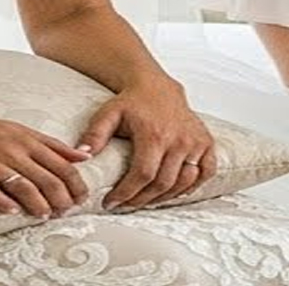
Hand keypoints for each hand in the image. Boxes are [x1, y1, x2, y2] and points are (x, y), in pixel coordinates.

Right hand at [0, 106, 91, 217]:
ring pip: (22, 183)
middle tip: (68, 211)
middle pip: (46, 173)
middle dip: (62, 195)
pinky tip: (12, 212)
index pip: (59, 158)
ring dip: (38, 203)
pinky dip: (2, 201)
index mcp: (24, 135)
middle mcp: (11, 145)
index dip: (75, 178)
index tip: (84, 195)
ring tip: (47, 216)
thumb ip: (47, 145)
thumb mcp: (15, 130)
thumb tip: (80, 157)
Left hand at [74, 77, 216, 210]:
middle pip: (163, 184)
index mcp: (154, 133)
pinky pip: (206, 171)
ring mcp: (195, 141)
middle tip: (125, 204)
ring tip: (145, 199)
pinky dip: (193, 186)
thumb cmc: (132, 101)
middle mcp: (179, 138)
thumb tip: (82, 157)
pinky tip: (176, 190)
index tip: (111, 202)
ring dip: (164, 197)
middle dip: (142, 200)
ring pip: (184, 182)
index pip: (143, 175)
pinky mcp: (205, 141)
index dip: (127, 193)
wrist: (156, 84)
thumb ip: (95, 135)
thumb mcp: (108, 113)